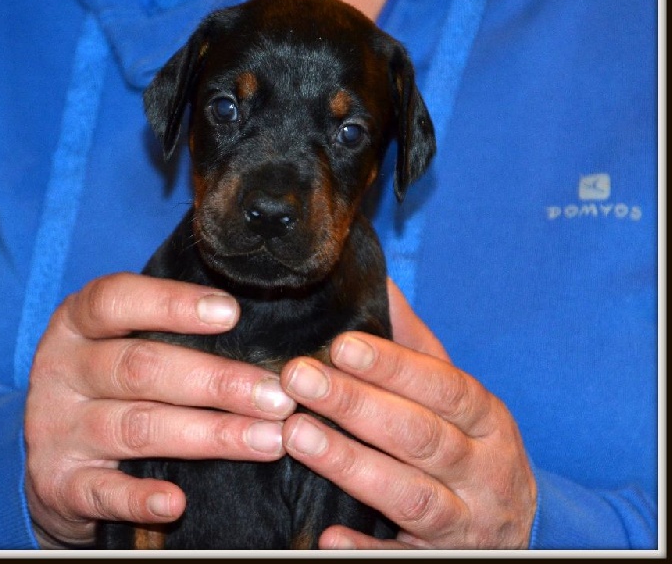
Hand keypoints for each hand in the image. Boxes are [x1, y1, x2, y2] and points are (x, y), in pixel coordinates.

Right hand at [24, 273, 295, 547]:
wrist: (45, 454)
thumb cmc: (107, 380)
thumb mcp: (118, 339)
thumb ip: (167, 328)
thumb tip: (258, 327)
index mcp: (76, 323)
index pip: (117, 300)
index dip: (172, 304)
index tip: (231, 314)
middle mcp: (63, 370)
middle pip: (141, 368)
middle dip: (217, 381)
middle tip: (276, 395)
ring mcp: (57, 429)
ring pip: (138, 428)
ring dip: (209, 435)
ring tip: (267, 441)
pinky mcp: (59, 484)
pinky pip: (103, 493)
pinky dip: (140, 499)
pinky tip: (177, 502)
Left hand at [279, 279, 536, 548]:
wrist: (520, 525)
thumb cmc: (470, 442)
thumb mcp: (457, 394)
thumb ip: (416, 345)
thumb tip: (379, 282)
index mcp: (486, 418)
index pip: (442, 386)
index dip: (392, 366)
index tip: (340, 343)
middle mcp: (483, 470)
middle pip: (421, 436)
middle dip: (357, 406)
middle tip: (298, 379)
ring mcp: (464, 522)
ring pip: (411, 496)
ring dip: (352, 466)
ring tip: (297, 436)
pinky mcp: (438, 560)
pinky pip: (400, 559)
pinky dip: (366, 549)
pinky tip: (326, 535)